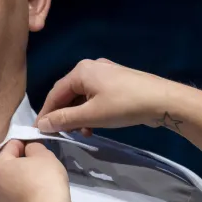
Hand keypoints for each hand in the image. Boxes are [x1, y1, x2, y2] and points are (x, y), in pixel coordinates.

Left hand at [0, 140, 71, 201]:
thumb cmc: (45, 180)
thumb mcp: (43, 155)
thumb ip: (33, 146)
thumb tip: (28, 149)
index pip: (11, 146)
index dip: (26, 145)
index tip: (38, 150)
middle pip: (8, 168)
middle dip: (22, 165)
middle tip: (40, 168)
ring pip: (11, 187)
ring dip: (21, 184)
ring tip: (39, 186)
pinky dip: (24, 200)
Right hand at [35, 58, 188, 136]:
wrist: (163, 100)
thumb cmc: (124, 105)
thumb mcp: (91, 115)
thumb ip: (64, 119)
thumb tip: (42, 124)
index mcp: (81, 71)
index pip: (55, 93)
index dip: (46, 113)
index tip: (39, 130)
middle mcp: (91, 68)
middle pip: (68, 94)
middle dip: (64, 115)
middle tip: (60, 134)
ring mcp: (105, 74)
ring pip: (82, 97)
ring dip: (78, 116)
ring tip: (81, 133)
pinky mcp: (117, 83)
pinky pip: (95, 97)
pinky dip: (90, 112)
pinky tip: (94, 126)